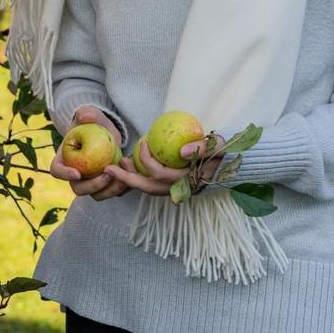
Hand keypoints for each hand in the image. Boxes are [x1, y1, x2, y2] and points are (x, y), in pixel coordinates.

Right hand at [49, 106, 126, 200]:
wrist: (108, 132)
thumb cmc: (95, 123)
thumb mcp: (91, 114)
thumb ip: (88, 113)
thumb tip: (85, 116)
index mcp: (65, 159)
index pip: (57, 170)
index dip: (64, 175)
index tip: (77, 174)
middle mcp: (76, 174)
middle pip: (78, 189)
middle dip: (93, 186)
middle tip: (108, 174)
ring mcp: (91, 182)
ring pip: (96, 195)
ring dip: (109, 190)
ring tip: (123, 178)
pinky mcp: (107, 184)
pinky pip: (112, 192)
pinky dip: (122, 189)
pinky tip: (131, 176)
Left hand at [103, 134, 225, 195]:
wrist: (224, 162)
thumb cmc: (218, 151)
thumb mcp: (216, 145)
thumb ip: (202, 147)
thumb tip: (182, 151)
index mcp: (188, 180)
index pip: (161, 175)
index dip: (148, 160)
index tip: (144, 142)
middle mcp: (179, 189)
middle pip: (148, 188)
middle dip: (126, 179)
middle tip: (109, 168)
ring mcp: (174, 191)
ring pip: (147, 189)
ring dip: (129, 180)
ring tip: (116, 167)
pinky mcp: (169, 188)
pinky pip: (149, 185)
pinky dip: (136, 178)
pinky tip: (127, 166)